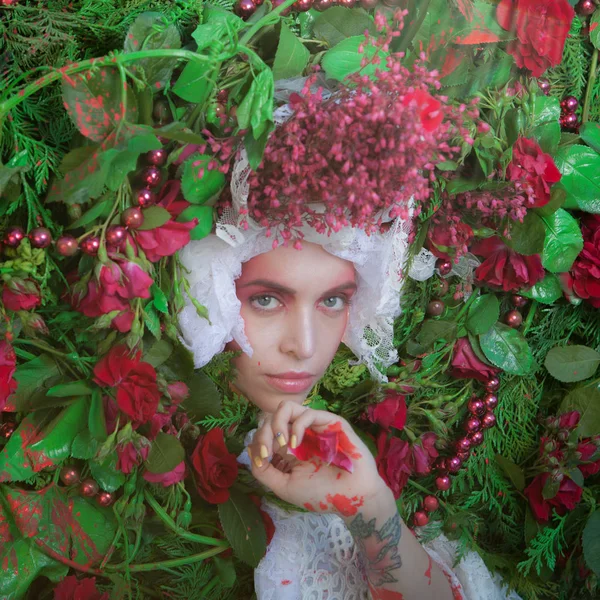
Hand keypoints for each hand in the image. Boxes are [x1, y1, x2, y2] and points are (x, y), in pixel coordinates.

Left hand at [247, 400, 388, 517]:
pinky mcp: (330, 422)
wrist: (352, 498)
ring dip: (277, 423)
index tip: (262, 459)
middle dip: (264, 433)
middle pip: (272, 416)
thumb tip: (249, 449)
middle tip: (269, 452)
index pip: (265, 431)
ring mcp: (314, 426)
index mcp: (289, 447)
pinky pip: (307, 413)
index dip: (258, 442)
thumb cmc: (321, 494)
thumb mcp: (284, 486)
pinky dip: (296, 426)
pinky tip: (294, 444)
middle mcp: (300, 433)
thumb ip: (264, 472)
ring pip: (287, 408)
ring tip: (281, 444)